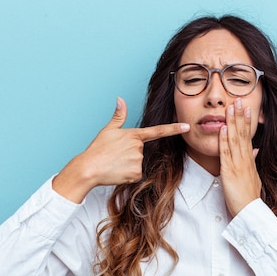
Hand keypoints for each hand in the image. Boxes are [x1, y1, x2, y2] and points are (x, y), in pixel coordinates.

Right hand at [53, 97, 189, 202]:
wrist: (88, 168)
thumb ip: (118, 115)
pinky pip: (136, 175)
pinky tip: (118, 173)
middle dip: (130, 155)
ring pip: (139, 164)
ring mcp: (138, 161)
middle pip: (141, 152)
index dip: (174, 129)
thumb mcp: (108, 130)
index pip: (158, 131)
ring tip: (115, 164)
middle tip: (115, 156)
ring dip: (128, 166)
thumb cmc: (97, 149)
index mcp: (134, 135)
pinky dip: (128, 176)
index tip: (187, 126)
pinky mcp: (136, 174)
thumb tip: (120, 99)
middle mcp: (138, 147)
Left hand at [219, 98, 261, 215]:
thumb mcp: (254, 177)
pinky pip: (226, 153)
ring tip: (231, 107)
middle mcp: (245, 160)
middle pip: (243, 133)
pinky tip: (223, 128)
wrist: (250, 212)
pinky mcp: (230, 172)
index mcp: (249, 160)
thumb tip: (255, 150)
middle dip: (240, 116)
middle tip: (238, 99)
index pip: (248, 136)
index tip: (245, 108)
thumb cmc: (249, 198)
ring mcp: (238, 165)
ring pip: (235, 139)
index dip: (246, 121)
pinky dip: (225, 140)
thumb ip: (253, 162)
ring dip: (233, 122)